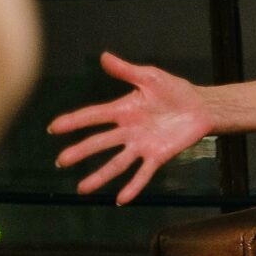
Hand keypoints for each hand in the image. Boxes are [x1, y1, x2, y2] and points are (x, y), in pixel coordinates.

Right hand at [47, 52, 213, 204]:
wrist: (201, 107)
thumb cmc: (175, 91)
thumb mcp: (150, 77)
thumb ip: (127, 71)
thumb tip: (104, 56)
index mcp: (123, 110)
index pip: (93, 116)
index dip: (73, 121)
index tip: (53, 128)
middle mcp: (128, 130)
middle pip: (100, 142)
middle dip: (81, 152)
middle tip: (61, 161)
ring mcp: (142, 145)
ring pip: (117, 163)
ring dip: (100, 176)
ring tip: (83, 189)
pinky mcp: (159, 156)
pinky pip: (144, 174)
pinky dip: (133, 187)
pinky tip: (121, 199)